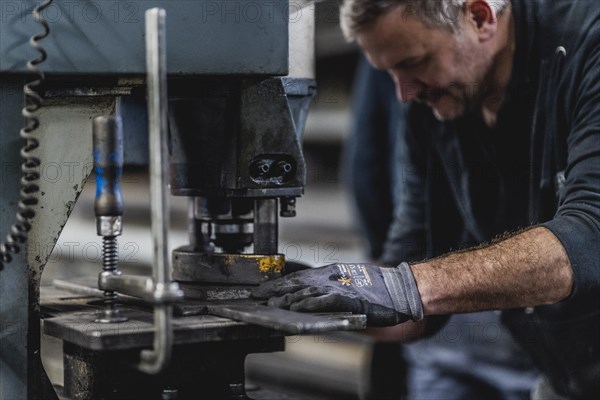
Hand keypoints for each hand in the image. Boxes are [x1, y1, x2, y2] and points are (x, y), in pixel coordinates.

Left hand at [252, 262, 423, 326]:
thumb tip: (315, 298)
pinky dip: (307, 303)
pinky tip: (294, 306)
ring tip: (269, 302)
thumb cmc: (381, 290)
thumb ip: (333, 291)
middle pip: (298, 281)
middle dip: (277, 288)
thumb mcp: (352, 284)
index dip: (282, 282)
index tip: (266, 287)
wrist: (403, 290)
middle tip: (259, 294)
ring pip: (306, 290)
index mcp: (333, 273)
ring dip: (286, 297)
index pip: (301, 276)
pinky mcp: (347, 297)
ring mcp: (340, 286)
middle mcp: (333, 277)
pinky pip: (322, 300)